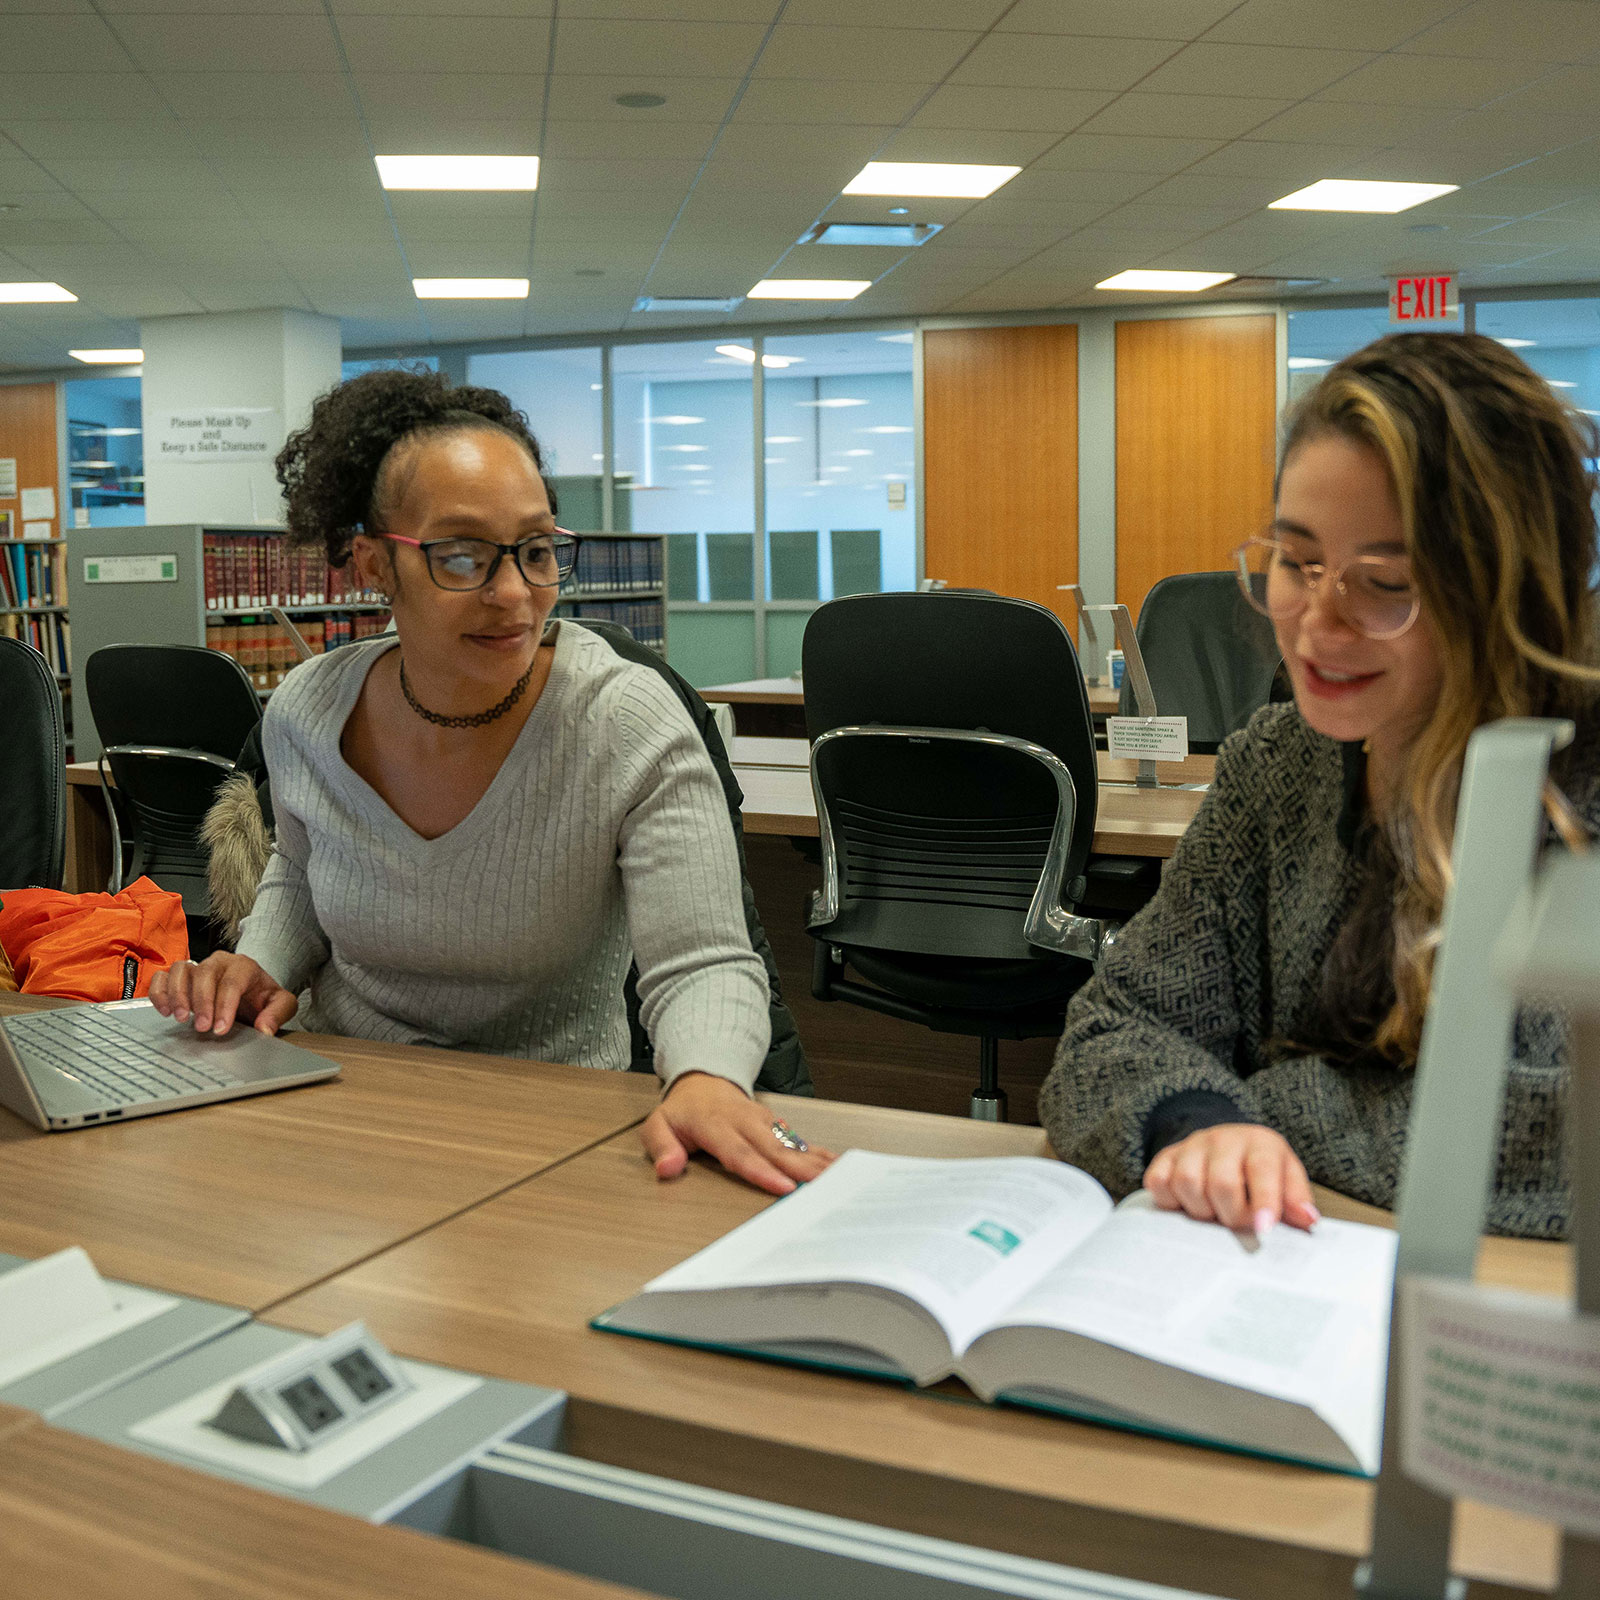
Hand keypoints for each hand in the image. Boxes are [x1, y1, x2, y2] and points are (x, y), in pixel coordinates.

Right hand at [147, 953, 297, 1037]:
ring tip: (180, 1018)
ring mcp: (198, 966)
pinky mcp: (181, 976)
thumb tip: (264, 1029)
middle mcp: (219, 962)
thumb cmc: (264, 997)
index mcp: (244, 966)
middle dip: (202, 1002)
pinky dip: (159, 991)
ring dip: (177, 994)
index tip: (220, 1029)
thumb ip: (277, 1014)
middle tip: (202, 1028)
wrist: (252, 990)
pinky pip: (162, 976)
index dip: (224, 1005)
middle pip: (204, 974)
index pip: (232, 982)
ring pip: (180, 970)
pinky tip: (165, 1010)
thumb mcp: (282, 1004)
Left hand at [640, 1072, 835, 1195]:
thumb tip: (668, 1168)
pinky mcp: (775, 1124)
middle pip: (775, 1148)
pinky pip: (799, 1141)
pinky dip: (819, 1153)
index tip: (783, 1186)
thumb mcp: (657, 1124)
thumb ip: (661, 1147)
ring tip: (838, 1177)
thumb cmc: (683, 1110)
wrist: (702, 1079)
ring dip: (815, 1161)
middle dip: (800, 1169)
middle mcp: (744, 1121)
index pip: (740, 1152)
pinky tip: (837, 1166)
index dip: (763, 1171)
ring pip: (791, 1143)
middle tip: (822, 1185)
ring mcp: (763, 1121)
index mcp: (715, 1123)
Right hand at [1143, 1123, 1318, 1233]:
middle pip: (1221, 1183)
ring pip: (1187, 1183)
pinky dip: (1172, 1202)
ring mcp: (1191, 1146)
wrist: (1228, 1143)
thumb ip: (1297, 1200)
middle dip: (1231, 1215)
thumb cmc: (1261, 1169)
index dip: (1264, 1201)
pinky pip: (1158, 1182)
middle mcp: (1223, 1139)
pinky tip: (1188, 1204)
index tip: (1263, 1229)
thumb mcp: (1287, 1178)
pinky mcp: (1166, 1156)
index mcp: (1260, 1143)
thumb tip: (1307, 1220)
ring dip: (1201, 1211)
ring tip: (1215, 1213)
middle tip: (1239, 1225)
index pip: (1262, 1170)